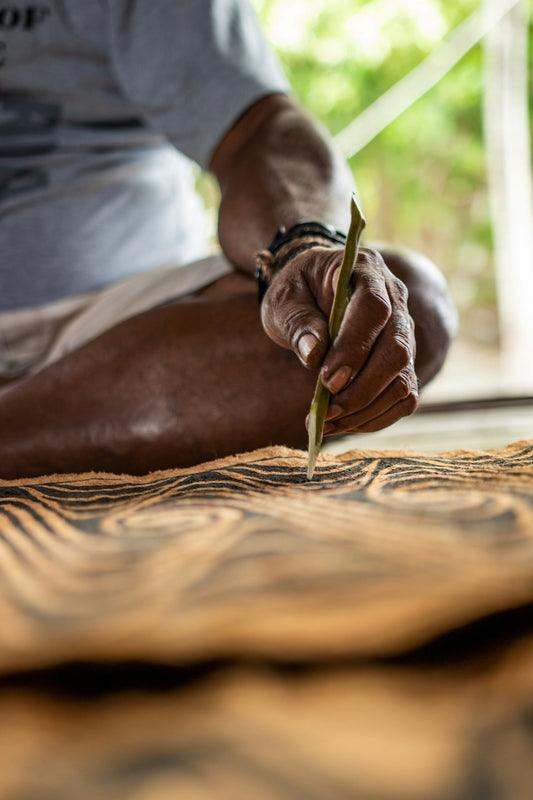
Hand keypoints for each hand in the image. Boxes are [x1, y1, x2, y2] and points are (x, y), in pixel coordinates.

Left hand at [260, 245, 418, 436]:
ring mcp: (404, 332)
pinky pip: (404, 397)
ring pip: (403, 379)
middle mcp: (396, 299)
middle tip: (325, 412)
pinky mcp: (403, 361)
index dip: (354, 347)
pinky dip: (376, 418)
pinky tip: (344, 423)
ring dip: (366, 410)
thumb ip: (296, 322)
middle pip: (396, 349)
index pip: (374, 309)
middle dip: (361, 389)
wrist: (314, 290)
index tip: (326, 379)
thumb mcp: (283, 298)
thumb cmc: (296, 291)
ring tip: (326, 424)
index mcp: (365, 270)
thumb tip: (314, 355)